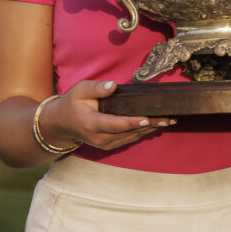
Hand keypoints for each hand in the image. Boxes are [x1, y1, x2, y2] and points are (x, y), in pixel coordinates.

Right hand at [43, 80, 174, 150]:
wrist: (61, 124)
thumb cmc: (72, 104)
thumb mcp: (80, 90)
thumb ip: (96, 88)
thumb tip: (113, 86)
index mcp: (91, 124)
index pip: (115, 124)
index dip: (132, 122)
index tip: (147, 119)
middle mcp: (99, 137)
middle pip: (128, 132)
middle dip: (150, 125)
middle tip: (169, 118)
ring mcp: (105, 144)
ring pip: (132, 137)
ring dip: (150, 129)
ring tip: (169, 120)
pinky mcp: (110, 145)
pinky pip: (130, 139)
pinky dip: (143, 132)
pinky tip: (157, 125)